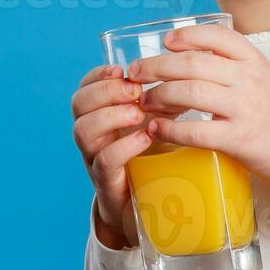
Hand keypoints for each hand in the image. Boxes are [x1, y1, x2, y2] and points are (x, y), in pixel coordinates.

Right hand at [70, 63, 154, 248]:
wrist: (141, 201)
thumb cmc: (148, 152)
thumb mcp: (154, 119)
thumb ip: (163, 97)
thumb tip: (191, 69)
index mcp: (97, 112)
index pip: (85, 86)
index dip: (98, 75)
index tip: (121, 69)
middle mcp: (90, 132)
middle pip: (79, 104)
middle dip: (105, 92)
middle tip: (135, 91)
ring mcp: (93, 156)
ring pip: (84, 130)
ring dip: (110, 116)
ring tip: (138, 113)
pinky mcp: (105, 180)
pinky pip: (104, 160)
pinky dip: (123, 146)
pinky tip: (144, 137)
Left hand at [128, 24, 269, 194]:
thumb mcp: (259, 75)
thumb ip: (227, 63)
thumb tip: (180, 53)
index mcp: (253, 60)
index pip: (216, 36)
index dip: (186, 36)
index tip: (165, 42)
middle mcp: (248, 79)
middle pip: (192, 64)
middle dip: (156, 67)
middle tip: (136, 73)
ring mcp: (244, 109)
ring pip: (190, 93)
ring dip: (159, 96)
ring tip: (144, 101)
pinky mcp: (239, 139)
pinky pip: (196, 131)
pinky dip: (170, 129)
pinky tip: (156, 129)